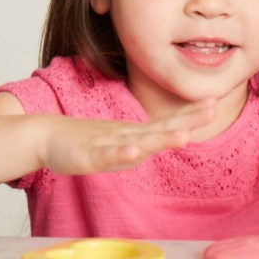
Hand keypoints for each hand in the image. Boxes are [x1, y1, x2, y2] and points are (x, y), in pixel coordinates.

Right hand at [35, 99, 216, 174]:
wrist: (44, 136)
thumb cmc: (82, 140)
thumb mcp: (119, 144)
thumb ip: (141, 143)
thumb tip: (168, 138)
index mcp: (134, 134)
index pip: (167, 123)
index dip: (190, 114)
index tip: (214, 102)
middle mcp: (125, 136)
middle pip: (161, 128)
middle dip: (187, 120)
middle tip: (213, 108)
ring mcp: (107, 145)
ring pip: (138, 142)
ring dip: (161, 138)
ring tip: (184, 136)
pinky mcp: (87, 156)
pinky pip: (106, 156)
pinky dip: (121, 153)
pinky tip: (135, 151)